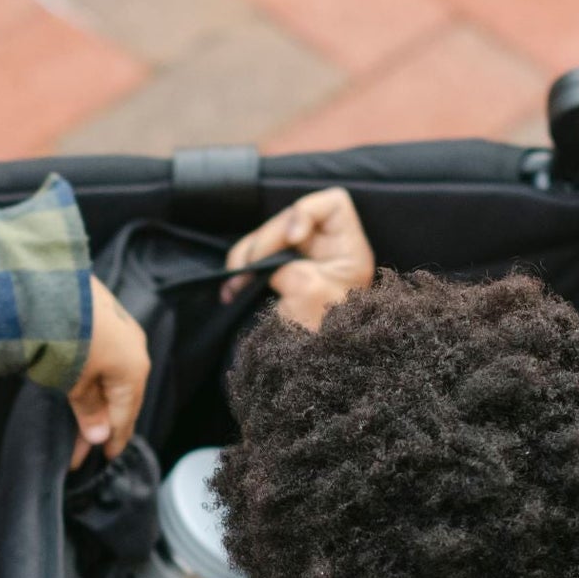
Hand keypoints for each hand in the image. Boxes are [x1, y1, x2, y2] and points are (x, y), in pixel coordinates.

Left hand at [67, 275, 149, 469]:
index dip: (114, 441)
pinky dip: (94, 380)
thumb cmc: (66, 337)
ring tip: (79, 424)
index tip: (105, 460)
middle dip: (104, 424)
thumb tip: (99, 436)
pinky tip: (82, 390)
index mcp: (134, 370)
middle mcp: (135, 349)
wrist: (49, 283)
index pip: (126, 416)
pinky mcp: (103, 318)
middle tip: (84, 451)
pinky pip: (105, 360)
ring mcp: (121, 331)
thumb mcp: (74, 381)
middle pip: (122, 398)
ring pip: (112, 378)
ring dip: (96, 403)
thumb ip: (87, 410)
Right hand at [222, 187, 375, 330]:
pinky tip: (232, 290)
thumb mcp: (309, 297)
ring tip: (237, 285)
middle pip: (289, 218)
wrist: (306, 372)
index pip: (331, 205)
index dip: (306, 212)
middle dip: (265, 241)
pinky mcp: (277, 273)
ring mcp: (299, 261)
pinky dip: (239, 268)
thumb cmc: (318, 338)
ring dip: (246, 255)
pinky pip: (252, 256)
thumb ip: (291, 269)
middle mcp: (324, 251)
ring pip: (265, 236)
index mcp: (346, 251)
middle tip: (249, 269)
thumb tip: (266, 263)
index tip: (293, 238)